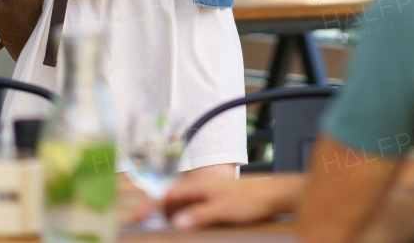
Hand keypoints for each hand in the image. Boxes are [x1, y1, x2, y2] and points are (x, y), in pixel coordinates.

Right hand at [163, 173, 302, 229]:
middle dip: (159, 213)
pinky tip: (190, 226)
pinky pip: (195, 209)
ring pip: (183, 205)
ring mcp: (210, 193)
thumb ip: (199, 215)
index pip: (167, 194)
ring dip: (173, 216)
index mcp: (200, 185)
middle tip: (150, 226)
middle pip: (172, 199)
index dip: (150, 205)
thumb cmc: (253, 199)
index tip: (136, 217)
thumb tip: (176, 222)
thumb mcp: (224, 209)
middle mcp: (202, 187)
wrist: (276, 195)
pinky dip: (187, 218)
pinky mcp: (218, 201)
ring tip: (167, 228)